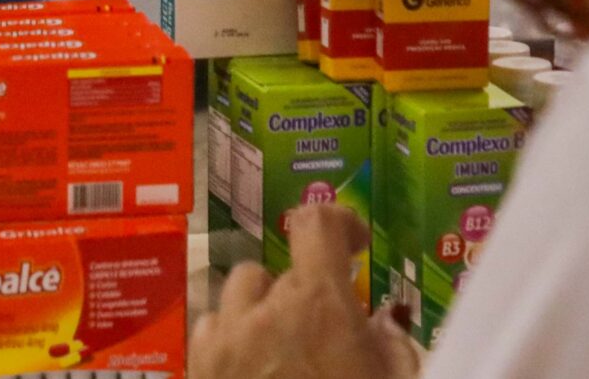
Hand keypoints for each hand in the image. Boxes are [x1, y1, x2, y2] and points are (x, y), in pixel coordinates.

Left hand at [194, 205, 418, 378]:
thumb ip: (392, 351)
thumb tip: (382, 325)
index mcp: (317, 305)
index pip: (317, 225)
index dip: (339, 224)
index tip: (355, 243)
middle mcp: (261, 312)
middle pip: (279, 273)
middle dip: (304, 296)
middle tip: (327, 337)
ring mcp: (220, 344)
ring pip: (236, 298)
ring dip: (260, 314)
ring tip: (285, 354)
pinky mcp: (195, 371)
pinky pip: (208, 333)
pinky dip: (229, 342)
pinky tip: (251, 374)